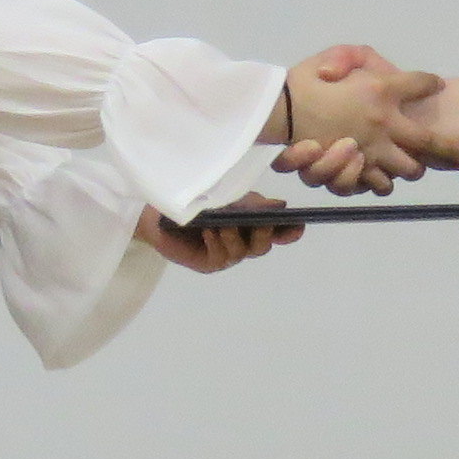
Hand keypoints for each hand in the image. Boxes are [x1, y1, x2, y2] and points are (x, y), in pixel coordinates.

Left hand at [140, 199, 294, 274]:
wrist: (161, 211)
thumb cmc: (197, 200)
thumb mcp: (227, 195)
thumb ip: (251, 202)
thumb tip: (279, 206)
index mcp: (252, 224)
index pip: (278, 231)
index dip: (289, 231)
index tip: (298, 224)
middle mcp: (244, 242)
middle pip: (263, 246)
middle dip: (263, 234)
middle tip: (260, 222)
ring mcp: (227, 255)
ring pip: (241, 251)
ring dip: (235, 236)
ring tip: (225, 224)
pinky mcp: (208, 263)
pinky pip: (220, 256)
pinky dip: (217, 243)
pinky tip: (210, 231)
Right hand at [278, 50, 458, 194]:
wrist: (277, 110)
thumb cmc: (305, 80)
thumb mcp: (334, 55)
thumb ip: (359, 57)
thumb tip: (380, 70)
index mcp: (382, 90)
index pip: (422, 85)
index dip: (431, 85)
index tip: (438, 86)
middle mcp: (385, 122)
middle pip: (431, 143)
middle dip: (450, 151)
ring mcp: (373, 150)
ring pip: (410, 169)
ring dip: (416, 168)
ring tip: (420, 166)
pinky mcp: (355, 169)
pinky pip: (380, 184)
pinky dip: (384, 182)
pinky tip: (387, 177)